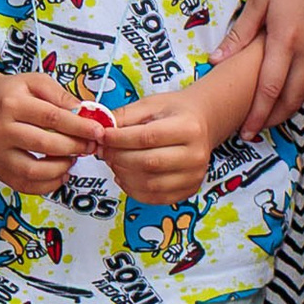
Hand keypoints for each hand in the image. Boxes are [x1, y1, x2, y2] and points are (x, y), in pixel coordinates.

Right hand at [0, 69, 101, 196]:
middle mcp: (1, 130)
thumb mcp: (35, 82)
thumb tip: (86, 113)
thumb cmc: (11, 94)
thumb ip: (60, 95)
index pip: (52, 117)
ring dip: (61, 168)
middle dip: (74, 147)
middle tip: (90, 147)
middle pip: (45, 144)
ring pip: (34, 170)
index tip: (98, 131)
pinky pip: (25, 185)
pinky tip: (61, 173)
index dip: (79, 126)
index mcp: (12, 104)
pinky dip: (47, 184)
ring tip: (74, 159)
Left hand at [103, 87, 217, 202]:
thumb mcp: (152, 104)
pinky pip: (155, 198)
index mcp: (189, 128)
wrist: (203, 123)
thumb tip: (100, 130)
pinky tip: (125, 176)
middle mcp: (196, 155)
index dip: (120, 139)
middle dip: (119, 158)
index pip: (148, 137)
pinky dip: (133, 190)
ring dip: (124, 175)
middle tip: (104, 150)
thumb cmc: (176, 113)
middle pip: (148, 163)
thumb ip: (125, 116)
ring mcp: (194, 176)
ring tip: (114, 162)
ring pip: (150, 184)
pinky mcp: (189, 190)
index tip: (103, 136)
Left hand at [221, 0, 303, 134]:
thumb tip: (216, 60)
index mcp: (285, 41)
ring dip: (291, 108)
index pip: (269, 90)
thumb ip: (239, 35)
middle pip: (291, 99)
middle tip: (257, 129)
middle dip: (274, 119)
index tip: (247, 131)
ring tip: (273, 116)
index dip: (258, 115)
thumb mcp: (257, 1)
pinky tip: (295, 92)